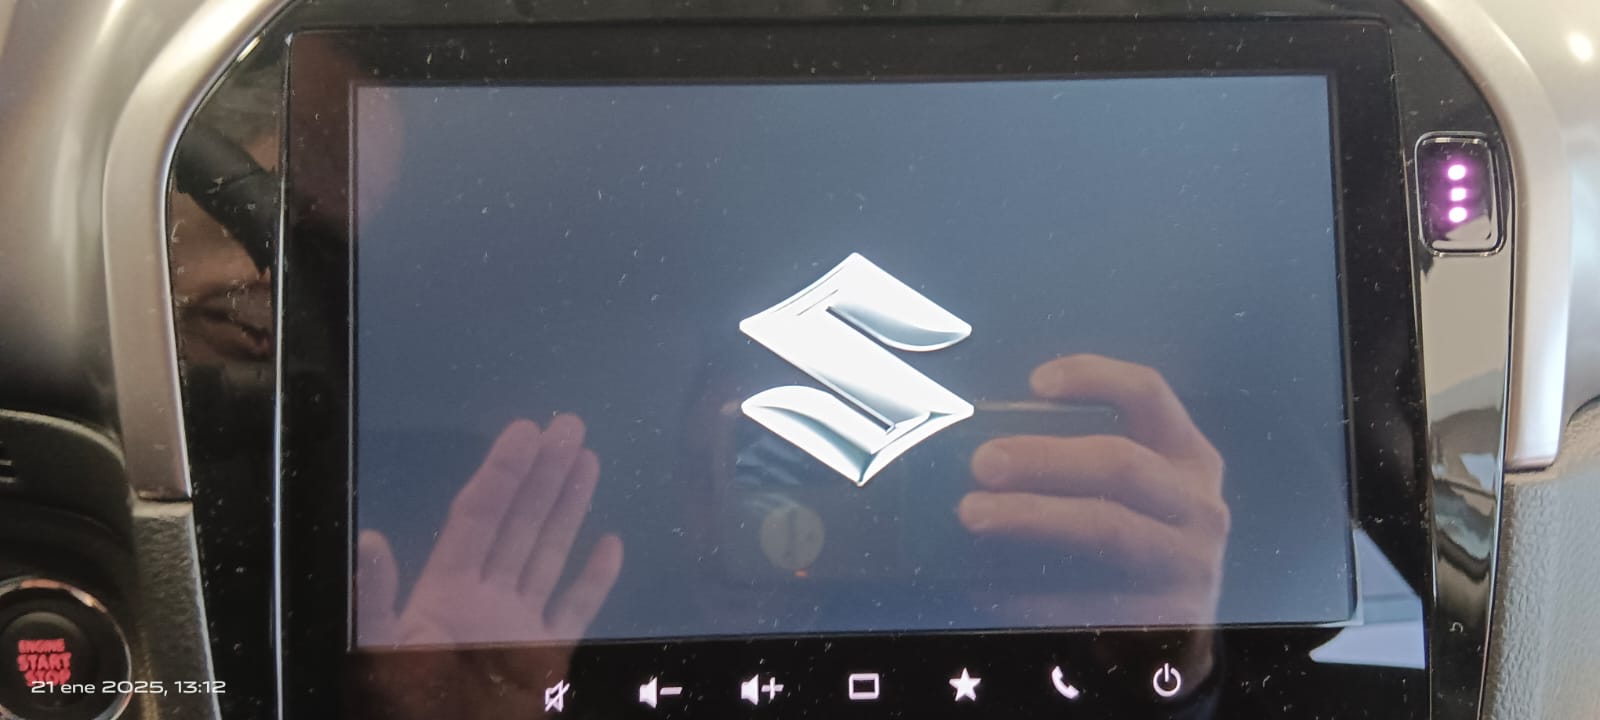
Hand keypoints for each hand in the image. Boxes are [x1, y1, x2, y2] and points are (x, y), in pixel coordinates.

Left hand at [358, 414, 623, 646]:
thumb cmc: (401, 709)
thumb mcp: (375, 660)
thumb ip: (375, 604)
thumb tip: (372, 541)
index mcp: (442, 593)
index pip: (478, 517)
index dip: (503, 472)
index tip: (525, 431)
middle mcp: (482, 600)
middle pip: (518, 523)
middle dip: (544, 474)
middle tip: (569, 425)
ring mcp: (516, 628)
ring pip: (548, 554)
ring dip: (569, 508)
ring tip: (589, 460)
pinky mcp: (543, 660)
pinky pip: (574, 611)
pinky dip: (594, 579)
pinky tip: (611, 544)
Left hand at [959, 355, 1228, 673]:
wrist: (1171, 639)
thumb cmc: (1129, 548)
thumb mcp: (1125, 496)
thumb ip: (1073, 465)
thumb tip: (984, 451)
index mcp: (1185, 457)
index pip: (1148, 394)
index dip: (1095, 377)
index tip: (1036, 383)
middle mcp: (1198, 504)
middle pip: (1120, 462)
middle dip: (1044, 457)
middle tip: (982, 463)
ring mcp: (1191, 564)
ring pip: (1106, 528)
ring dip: (1031, 517)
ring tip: (972, 514)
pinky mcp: (1172, 620)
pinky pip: (1091, 602)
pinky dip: (1033, 594)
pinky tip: (990, 589)